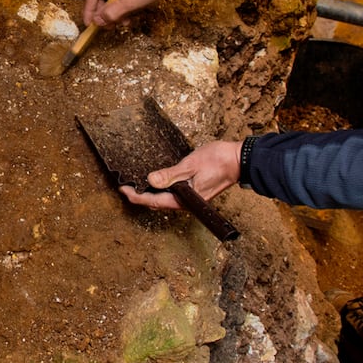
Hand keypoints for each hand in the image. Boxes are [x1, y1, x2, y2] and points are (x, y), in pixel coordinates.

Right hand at [83, 0, 182, 26]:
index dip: (90, 13)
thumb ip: (112, 12)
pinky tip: (130, 13)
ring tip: (126, 21)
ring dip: (116, 11)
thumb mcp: (131, 1)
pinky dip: (123, 4)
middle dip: (107, 13)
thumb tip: (98, 21)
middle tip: (112, 26)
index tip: (90, 25)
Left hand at [120, 140, 241, 210]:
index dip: (136, 196)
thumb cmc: (218, 161)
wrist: (239, 159)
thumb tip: (150, 180)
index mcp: (185, 200)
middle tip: (125, 187)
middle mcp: (186, 203)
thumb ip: (170, 175)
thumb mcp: (190, 166)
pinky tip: (156, 181)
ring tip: (136, 185)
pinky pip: (173, 193)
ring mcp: (191, 198)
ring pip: (165, 199)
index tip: (123, 190)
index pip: (154, 201)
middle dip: (140, 196)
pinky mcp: (194, 191)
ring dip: (150, 193)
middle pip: (158, 203)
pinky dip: (161, 188)